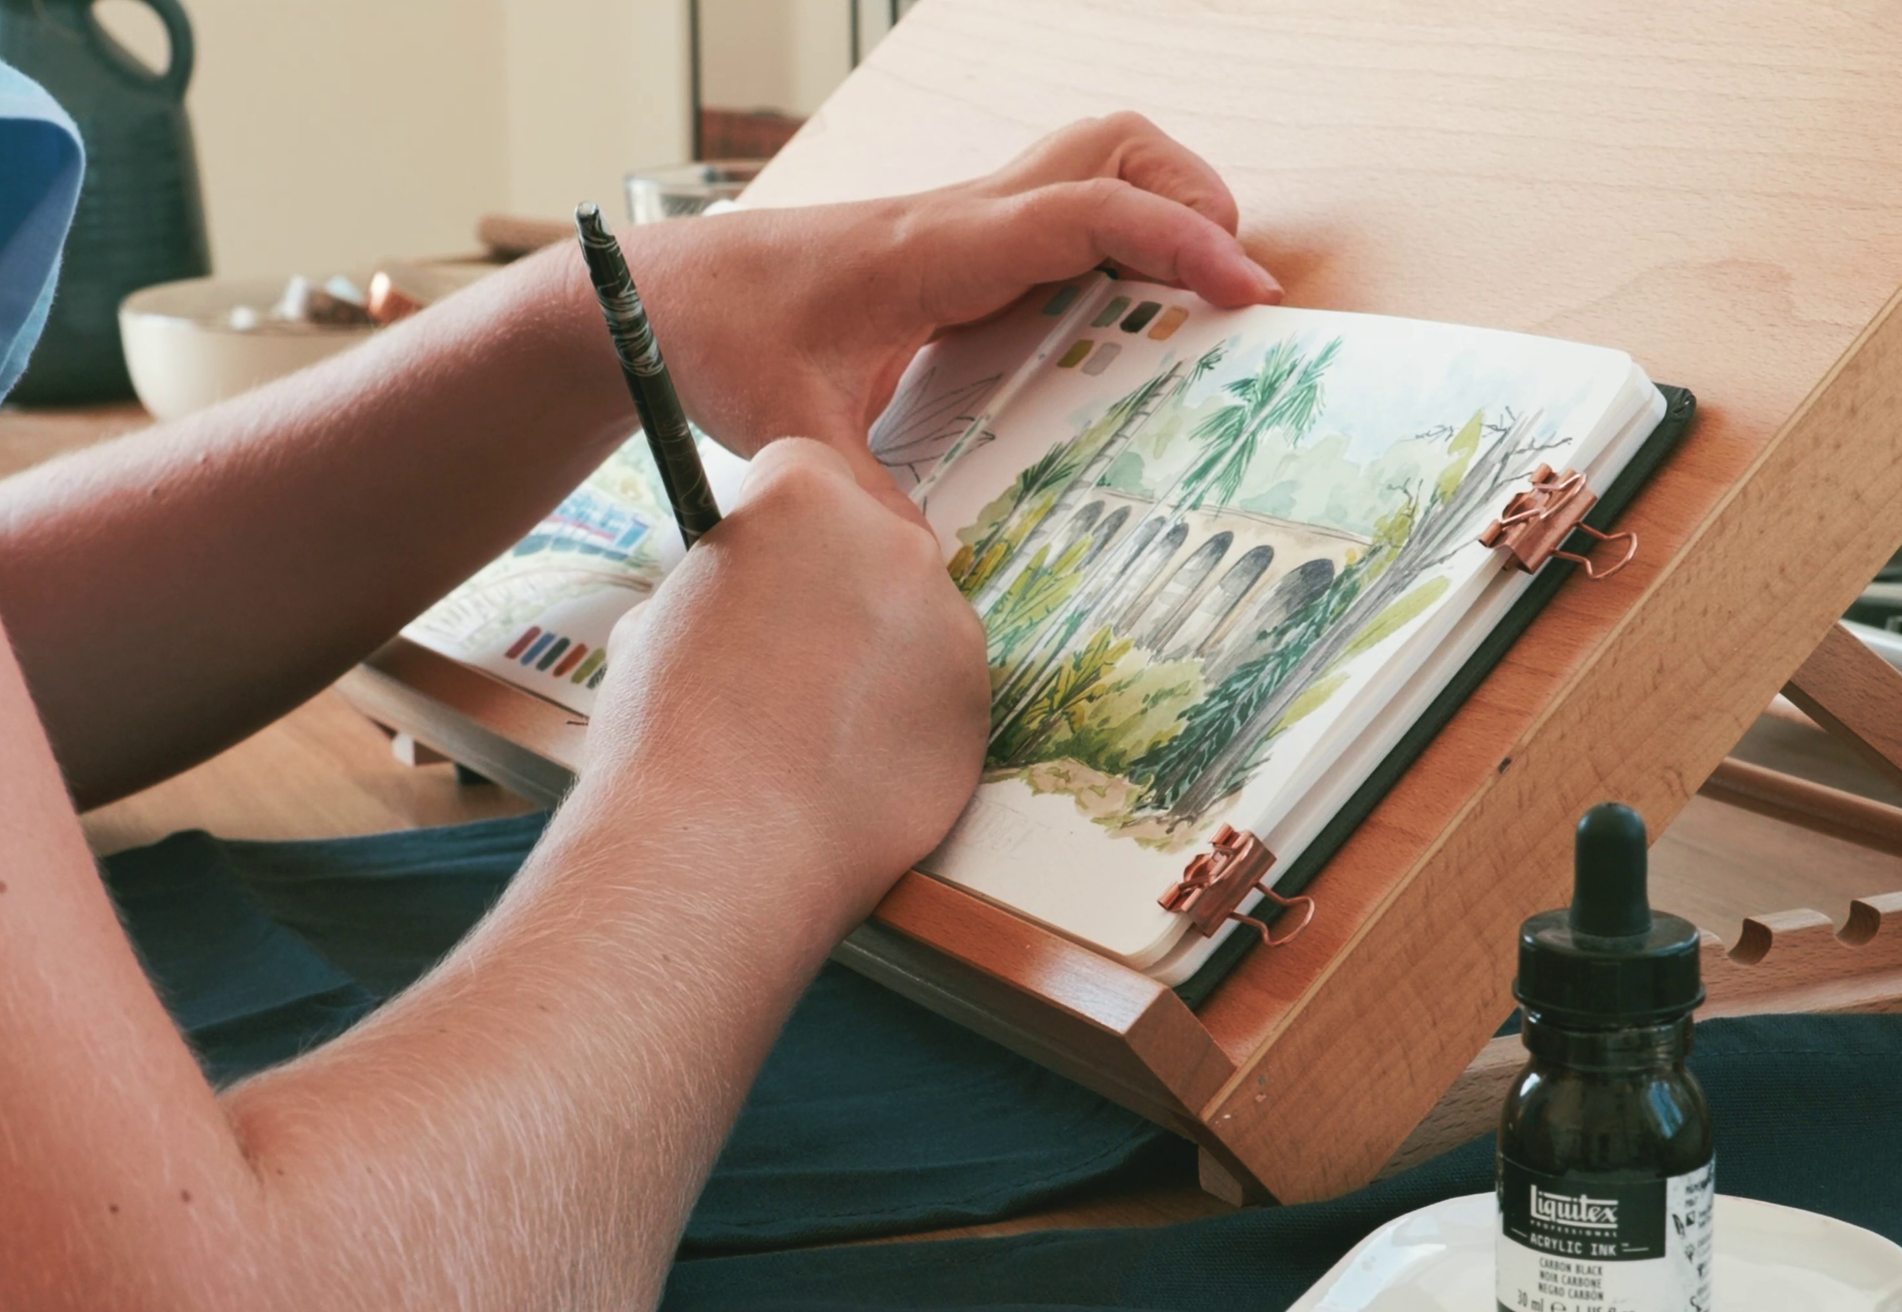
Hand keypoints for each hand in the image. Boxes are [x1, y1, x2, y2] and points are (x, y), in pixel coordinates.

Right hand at [582, 438, 987, 929]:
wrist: (721, 849)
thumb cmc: (667, 732)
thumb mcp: (657, 618)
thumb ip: (721, 583)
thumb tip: (740, 597)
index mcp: (807, 495)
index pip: (804, 468)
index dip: (774, 519)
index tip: (760, 563)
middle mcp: (897, 544)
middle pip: (871, 540)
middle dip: (835, 581)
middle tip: (784, 652)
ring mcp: (950, 627)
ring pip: (913, 620)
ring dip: (875, 654)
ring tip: (807, 726)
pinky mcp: (978, 709)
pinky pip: (939, 694)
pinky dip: (902, 721)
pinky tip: (844, 768)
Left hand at [618, 113, 1279, 505]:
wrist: (655, 295)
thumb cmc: (715, 340)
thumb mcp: (785, 432)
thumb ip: (861, 500)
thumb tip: (927, 574)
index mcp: (932, 250)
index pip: (1082, 212)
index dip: (1177, 239)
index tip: (1247, 290)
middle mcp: (957, 218)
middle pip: (1110, 147)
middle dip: (1193, 196)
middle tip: (1231, 287)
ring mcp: (959, 224)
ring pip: (1090, 164)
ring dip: (1159, 208)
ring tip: (1194, 299)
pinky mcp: (955, 248)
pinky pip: (1060, 220)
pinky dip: (1115, 246)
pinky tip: (1118, 325)